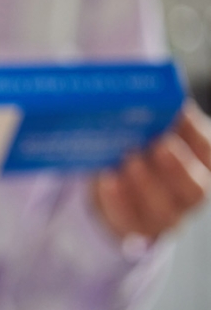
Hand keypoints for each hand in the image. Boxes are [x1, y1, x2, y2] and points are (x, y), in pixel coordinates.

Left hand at [94, 100, 210, 241]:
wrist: (110, 184)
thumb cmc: (134, 145)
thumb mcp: (144, 128)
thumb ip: (147, 113)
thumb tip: (138, 81)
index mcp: (200, 163)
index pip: (208, 152)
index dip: (196, 133)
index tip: (179, 111)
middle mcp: (189, 192)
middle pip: (195, 190)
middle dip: (177, 167)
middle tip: (158, 144)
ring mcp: (165, 215)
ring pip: (163, 210)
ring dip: (145, 184)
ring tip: (128, 160)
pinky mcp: (135, 228)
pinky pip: (128, 222)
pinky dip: (117, 201)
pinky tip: (107, 180)